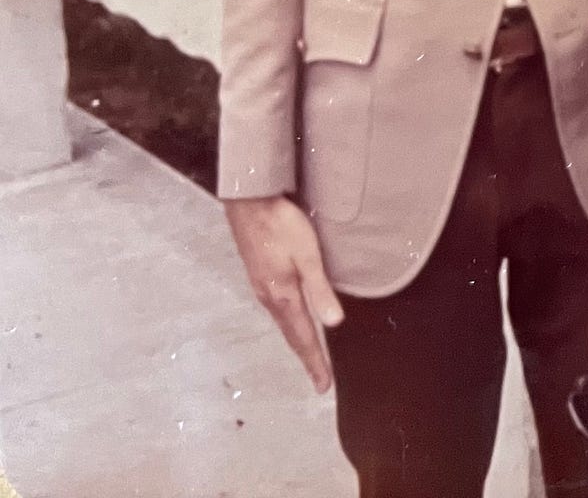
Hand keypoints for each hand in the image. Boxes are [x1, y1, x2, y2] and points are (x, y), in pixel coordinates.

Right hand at [225, 195, 342, 392]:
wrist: (249, 203)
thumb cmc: (282, 226)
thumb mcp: (308, 255)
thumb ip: (321, 289)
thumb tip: (335, 324)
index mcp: (283, 297)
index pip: (303, 338)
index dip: (315, 363)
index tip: (324, 387)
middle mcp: (269, 298)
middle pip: (292, 335)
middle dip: (308, 357)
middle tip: (321, 379)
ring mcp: (262, 287)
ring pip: (283, 322)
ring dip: (298, 340)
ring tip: (310, 354)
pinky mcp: (259, 275)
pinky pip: (277, 309)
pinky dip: (289, 322)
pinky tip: (293, 318)